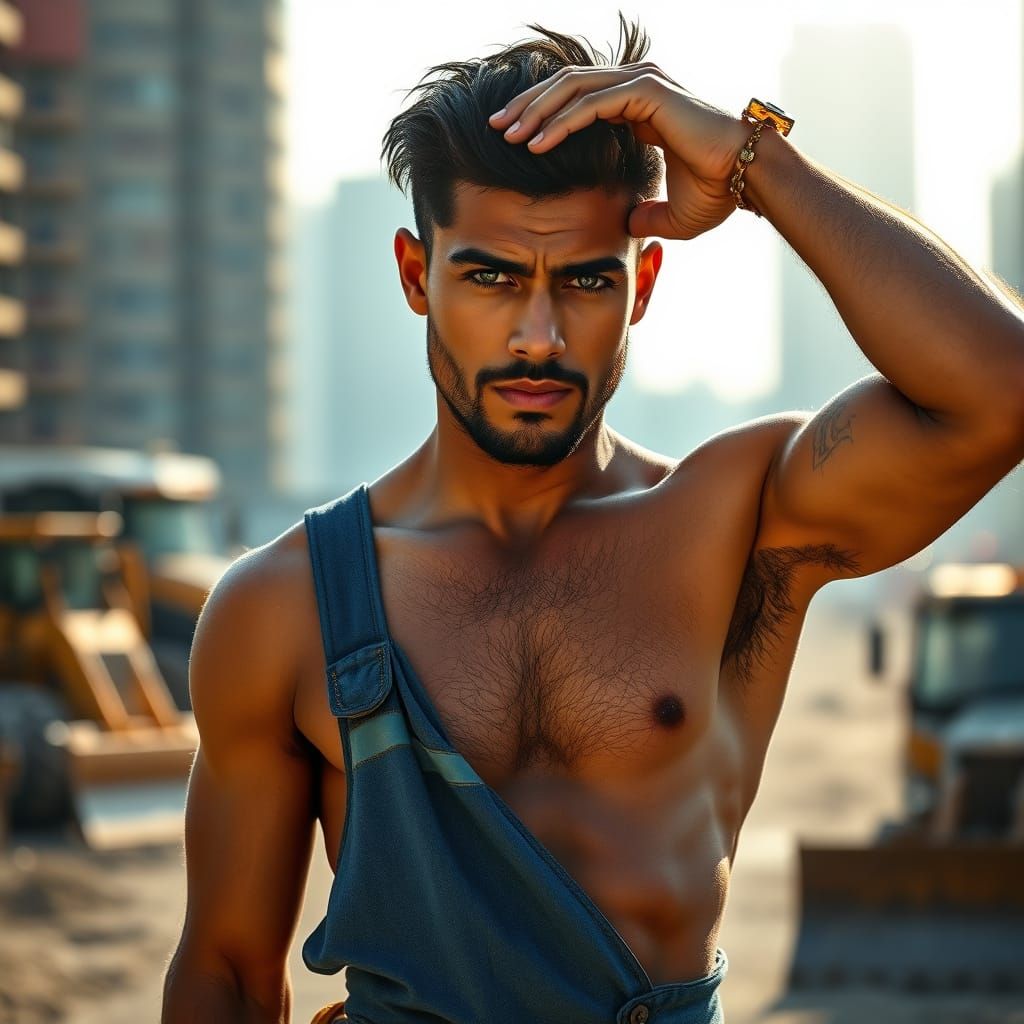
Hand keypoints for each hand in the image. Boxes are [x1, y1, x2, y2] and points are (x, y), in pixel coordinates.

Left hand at [489, 63, 748, 239]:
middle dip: (527, 107)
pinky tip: (535, 143)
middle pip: (567, 86)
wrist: (747, 180)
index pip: (578, 99)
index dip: (543, 117)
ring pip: (572, 88)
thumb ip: (645, 216)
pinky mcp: (646, 92)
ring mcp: (642, 83)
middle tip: (495, 130)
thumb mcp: (670, 212)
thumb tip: (627, 226)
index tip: (514, 140)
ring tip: (507, 136)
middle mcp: (637, 85)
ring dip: (535, 111)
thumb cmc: (716, 192)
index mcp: (638, 105)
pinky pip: (591, 104)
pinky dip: (560, 122)